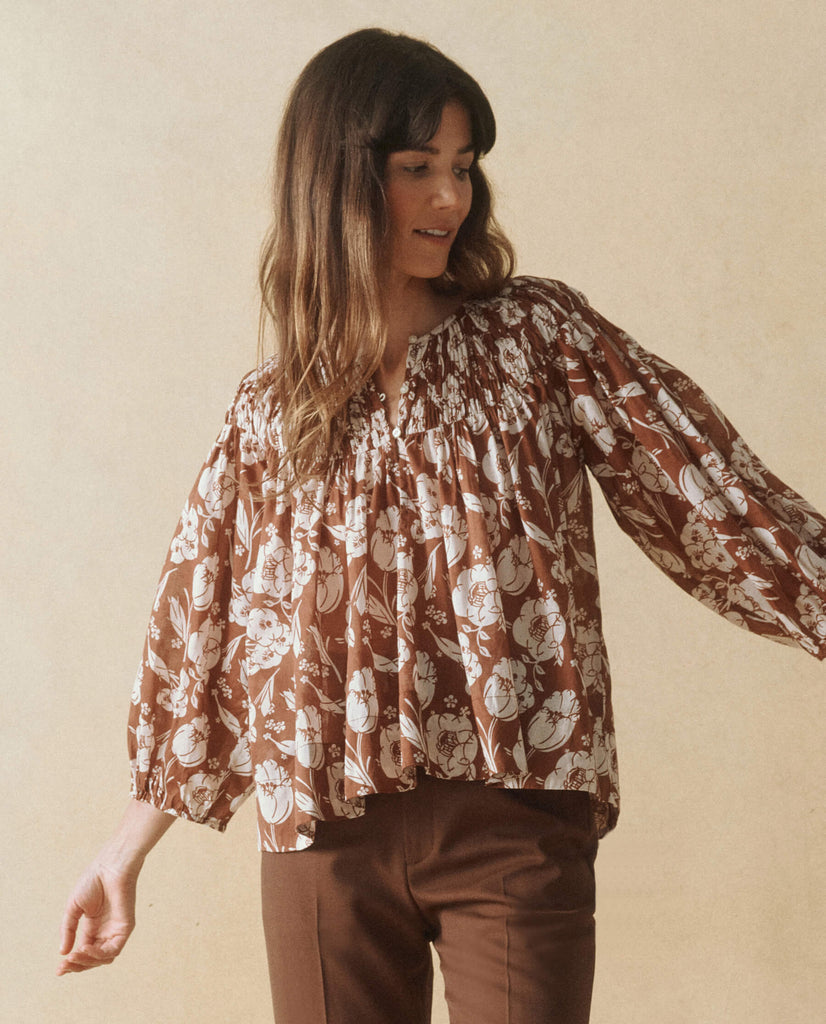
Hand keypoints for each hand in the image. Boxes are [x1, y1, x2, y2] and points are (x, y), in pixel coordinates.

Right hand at [57, 856, 138, 974]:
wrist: (109, 867)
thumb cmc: (93, 882)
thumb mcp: (73, 908)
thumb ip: (68, 930)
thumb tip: (63, 953)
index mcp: (93, 927)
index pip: (83, 952)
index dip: (71, 963)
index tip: (58, 970)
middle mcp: (105, 931)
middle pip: (92, 959)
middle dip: (77, 965)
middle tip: (64, 966)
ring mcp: (116, 930)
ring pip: (103, 959)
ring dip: (86, 961)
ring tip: (73, 956)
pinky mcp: (125, 928)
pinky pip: (113, 950)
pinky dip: (99, 954)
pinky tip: (85, 948)